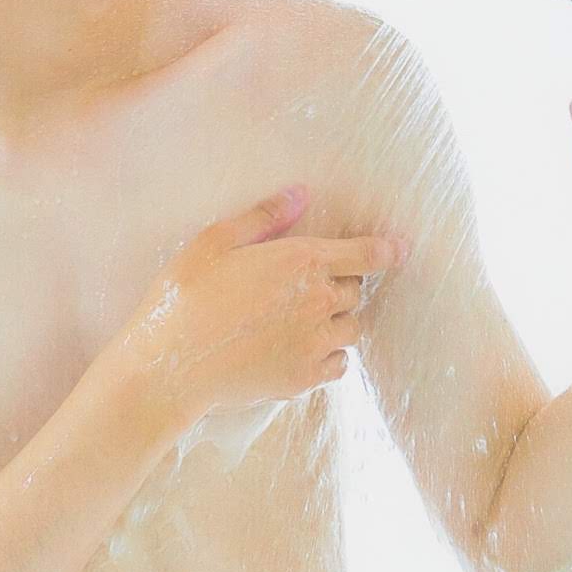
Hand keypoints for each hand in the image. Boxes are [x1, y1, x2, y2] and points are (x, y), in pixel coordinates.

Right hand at [113, 184, 405, 424]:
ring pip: (352, 328)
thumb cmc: (185, 296)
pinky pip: (340, 365)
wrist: (171, 365)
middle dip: (343, 283)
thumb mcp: (215, 241)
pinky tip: (303, 348)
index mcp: (300, 261)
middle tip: (310, 284)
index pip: (365, 253)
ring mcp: (314, 343)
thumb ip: (264, 216)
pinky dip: (331, 355)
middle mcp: (318, 301)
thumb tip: (301, 193)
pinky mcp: (304, 377)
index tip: (401, 248)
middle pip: (356, 290)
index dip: (388, 250)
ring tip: (306, 317)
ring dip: (338, 319)